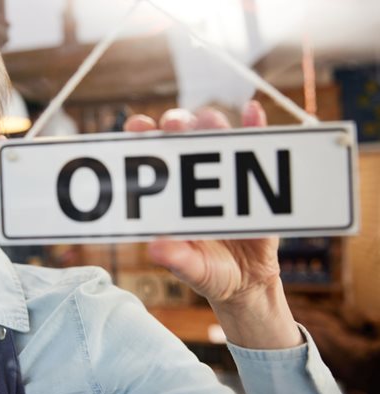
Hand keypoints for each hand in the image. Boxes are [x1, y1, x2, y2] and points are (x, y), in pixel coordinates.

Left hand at [125, 101, 302, 348]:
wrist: (249, 281)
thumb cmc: (210, 273)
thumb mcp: (193, 270)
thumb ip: (176, 260)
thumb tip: (155, 248)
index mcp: (169, 195)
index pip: (149, 157)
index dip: (141, 137)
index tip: (138, 126)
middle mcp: (192, 177)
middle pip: (181, 138)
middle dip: (176, 125)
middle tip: (174, 124)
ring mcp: (223, 174)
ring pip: (215, 136)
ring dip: (210, 123)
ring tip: (211, 121)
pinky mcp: (254, 179)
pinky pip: (257, 147)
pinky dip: (255, 126)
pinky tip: (252, 111)